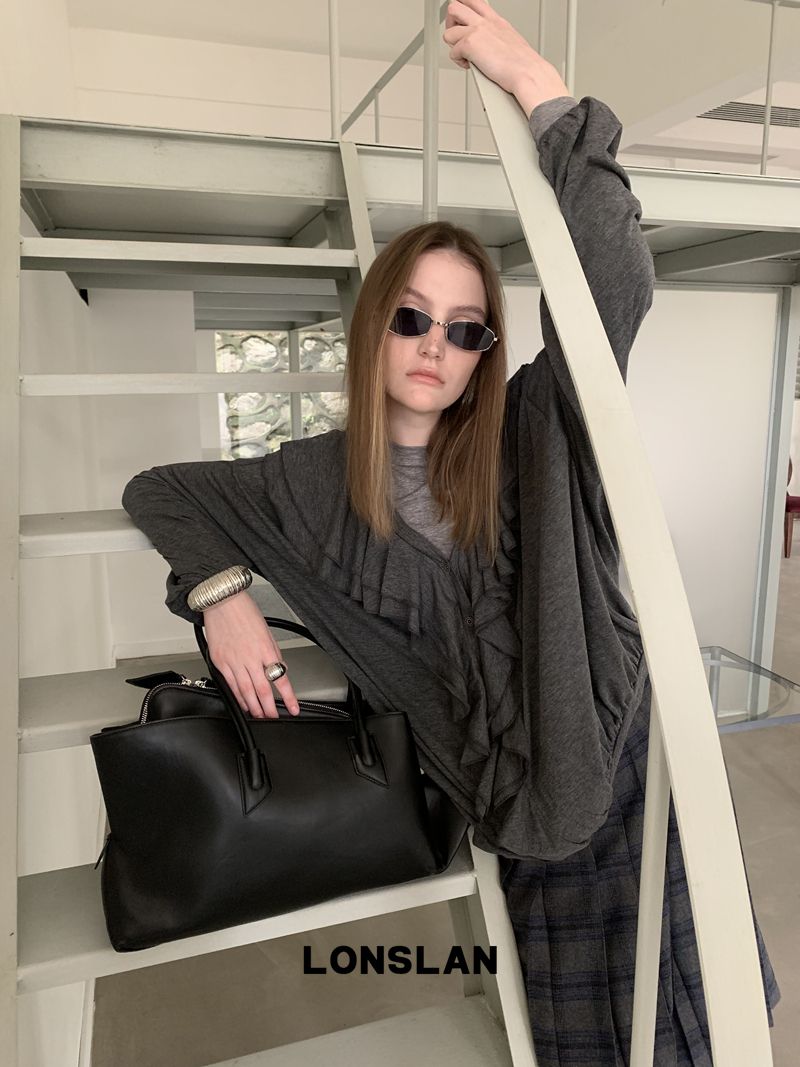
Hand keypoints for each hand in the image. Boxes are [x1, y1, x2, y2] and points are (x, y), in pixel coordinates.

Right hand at [202, 590, 300, 718]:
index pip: (280, 679)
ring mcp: (233, 661)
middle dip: (269, 708)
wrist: (221, 601)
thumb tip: (278, 670)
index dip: (288, 697)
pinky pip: (230, 685)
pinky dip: (238, 697)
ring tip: (260, 716)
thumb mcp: (267, 632)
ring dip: (254, 707)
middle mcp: (249, 657)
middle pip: (262, 690)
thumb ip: (273, 654)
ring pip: (245, 691)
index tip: (293, 708)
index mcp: (265, 649)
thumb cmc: (245, 612)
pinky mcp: (220, 662)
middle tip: (274, 718)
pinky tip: (243, 703)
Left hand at [443, 0, 569, 116]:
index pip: (474, 2)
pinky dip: (458, 62)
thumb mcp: (511, 41)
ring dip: (452, 45)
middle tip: (458, 38)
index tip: (462, 21)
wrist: (527, 72)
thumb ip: (496, 38)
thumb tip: (489, 48)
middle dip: (451, 23)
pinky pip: (452, 52)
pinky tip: (470, 66)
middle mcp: (485, 22)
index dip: (463, 8)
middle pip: (455, 7)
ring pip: (448, 31)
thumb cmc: (523, 64)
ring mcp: (476, 31)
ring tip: (464, 55)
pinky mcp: (470, 45)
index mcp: (496, 20)